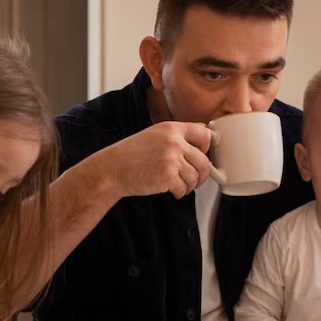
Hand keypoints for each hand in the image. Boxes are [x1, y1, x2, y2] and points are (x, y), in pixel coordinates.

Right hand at [96, 122, 212, 198]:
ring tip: (179, 185)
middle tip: (195, 179)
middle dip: (202, 174)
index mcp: (171, 128)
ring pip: (195, 176)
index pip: (205, 135)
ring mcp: (171, 159)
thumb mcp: (155, 134)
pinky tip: (170, 190)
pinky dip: (179, 192)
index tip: (203, 155)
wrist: (112, 169)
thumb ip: (179, 134)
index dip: (207, 148)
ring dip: (189, 185)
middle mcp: (173, 142)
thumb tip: (205, 131)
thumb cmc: (131, 154)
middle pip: (204, 160)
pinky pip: (184, 188)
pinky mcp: (167, 176)